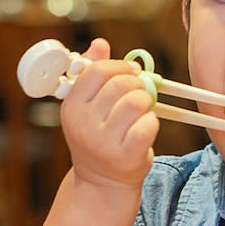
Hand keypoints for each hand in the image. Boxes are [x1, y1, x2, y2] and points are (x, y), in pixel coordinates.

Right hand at [60, 39, 159, 191]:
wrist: (101, 182)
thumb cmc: (97, 137)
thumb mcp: (87, 107)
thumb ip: (93, 73)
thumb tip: (100, 43)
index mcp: (71, 107)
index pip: (96, 71)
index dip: (119, 66)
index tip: (130, 71)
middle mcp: (84, 124)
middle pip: (119, 84)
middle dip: (136, 84)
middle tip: (139, 93)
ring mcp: (104, 142)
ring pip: (136, 102)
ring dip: (146, 102)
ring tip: (142, 110)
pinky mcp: (126, 156)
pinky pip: (148, 125)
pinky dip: (152, 122)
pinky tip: (145, 128)